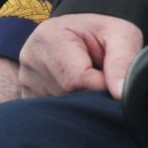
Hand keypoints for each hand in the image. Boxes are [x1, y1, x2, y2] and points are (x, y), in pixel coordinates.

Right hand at [19, 13, 143, 101]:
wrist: (79, 34)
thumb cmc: (101, 34)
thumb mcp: (121, 35)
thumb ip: (123, 61)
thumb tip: (120, 94)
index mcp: (49, 37)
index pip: (78, 80)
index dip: (103, 85)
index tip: (112, 77)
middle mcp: (29, 59)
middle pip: (68, 96)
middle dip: (92, 94)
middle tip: (102, 76)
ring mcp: (24, 80)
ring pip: (61, 108)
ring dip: (81, 101)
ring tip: (87, 80)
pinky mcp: (26, 95)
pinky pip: (53, 113)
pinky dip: (70, 107)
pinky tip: (75, 89)